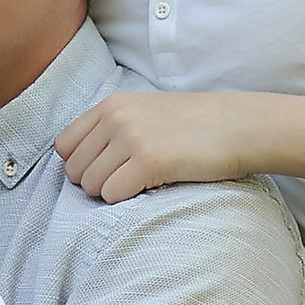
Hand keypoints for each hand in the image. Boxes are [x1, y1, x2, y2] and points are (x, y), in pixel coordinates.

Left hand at [54, 91, 253, 202]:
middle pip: (74, 170)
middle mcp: (116, 117)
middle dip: (94, 184)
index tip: (106, 170)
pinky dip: (126, 200)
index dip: (81, 164)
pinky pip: (112, 195)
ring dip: (111, 194)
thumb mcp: (145, 112)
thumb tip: (79, 164)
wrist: (241, 126)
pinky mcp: (149, 160)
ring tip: (140, 183)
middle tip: (126, 182)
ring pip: (91, 185)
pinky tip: (150, 188)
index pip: (63, 145)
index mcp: (111, 105)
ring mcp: (130, 137)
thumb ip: (111, 129)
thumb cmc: (195, 126)